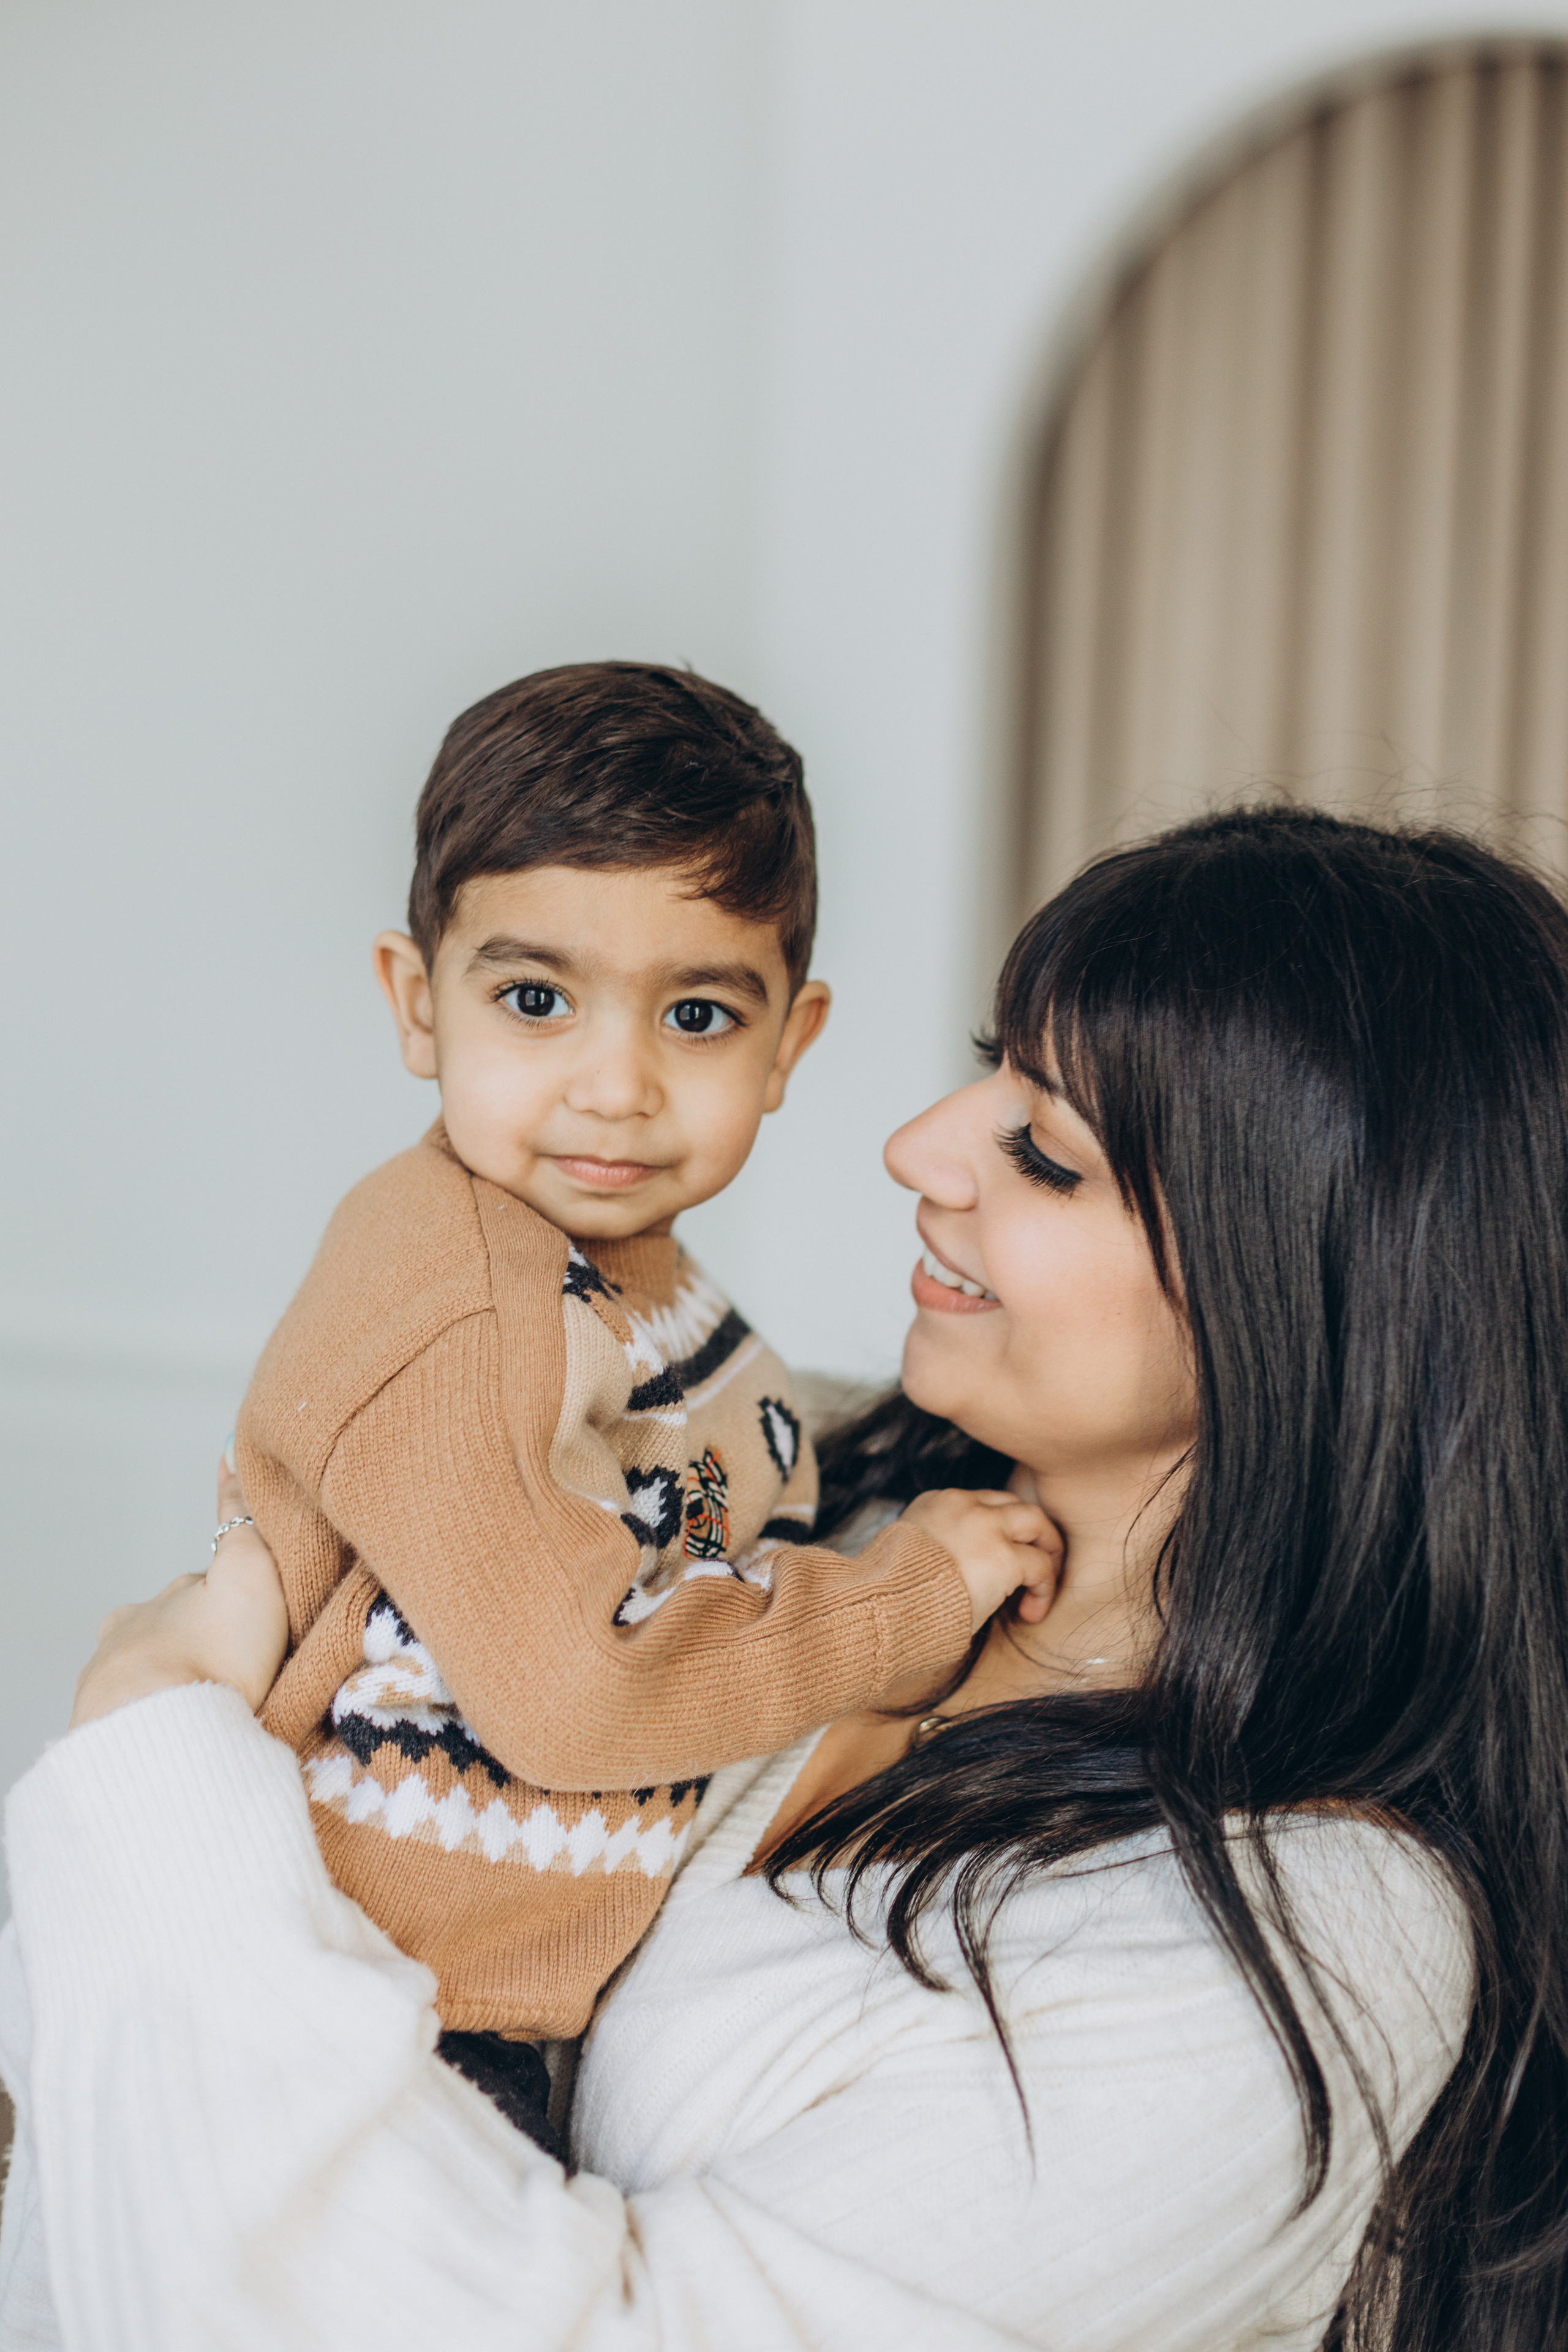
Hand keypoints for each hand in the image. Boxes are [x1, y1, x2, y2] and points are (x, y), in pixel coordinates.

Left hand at [70, 1456, 289, 1728]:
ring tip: (229, 1710)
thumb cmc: (213, 1653)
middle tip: (249, 1667)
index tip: (256, 1616)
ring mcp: (116, 1697)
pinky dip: (175, 1726)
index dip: (230, 1598)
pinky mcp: (117, 1746)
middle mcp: (125, 1645)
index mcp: (151, 1605)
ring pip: (159, 1685)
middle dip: (205, 1646)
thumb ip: (241, 1514)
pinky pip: (152, 1727)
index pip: (195, 1590)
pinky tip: (201, 1737)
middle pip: (172, 1638)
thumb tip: (231, 1448)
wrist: (165, 1738)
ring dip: (189, 1689)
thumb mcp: (247, 1568)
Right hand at [901, 1486, 1062, 1633]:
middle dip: (1031, 1532)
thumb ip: (930, 1552)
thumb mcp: (903, 1557)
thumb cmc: (888, 1597)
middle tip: (1036, 1565)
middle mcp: (962, 1505)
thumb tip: (948, 1574)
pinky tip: (1031, 1611)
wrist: (883, 1607)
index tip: (996, 1559)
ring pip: (1037, 1521)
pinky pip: (1041, 1565)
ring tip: (1043, 1584)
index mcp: (934, 1503)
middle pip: (1013, 1504)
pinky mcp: (1004, 1556)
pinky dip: (1044, 1588)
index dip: (997, 1530)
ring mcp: (986, 1526)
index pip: (981, 1503)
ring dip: (1048, 1550)